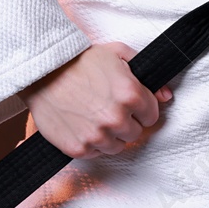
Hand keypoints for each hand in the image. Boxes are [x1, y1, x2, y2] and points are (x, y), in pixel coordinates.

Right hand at [20, 41, 172, 158]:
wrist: (42, 72)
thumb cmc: (79, 61)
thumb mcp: (117, 53)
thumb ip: (145, 73)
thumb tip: (166, 95)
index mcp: (130, 94)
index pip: (152, 116)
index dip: (141, 108)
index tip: (128, 102)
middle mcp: (116, 117)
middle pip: (135, 133)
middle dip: (126, 121)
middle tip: (109, 107)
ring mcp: (97, 135)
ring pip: (117, 146)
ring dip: (110, 135)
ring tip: (95, 116)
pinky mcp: (78, 148)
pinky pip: (95, 153)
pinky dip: (91, 142)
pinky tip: (83, 124)